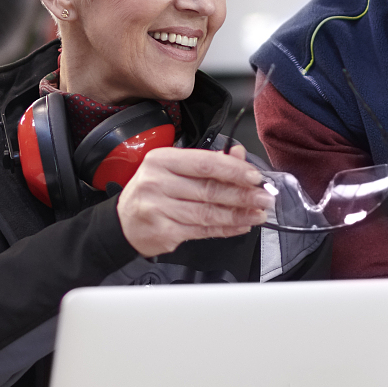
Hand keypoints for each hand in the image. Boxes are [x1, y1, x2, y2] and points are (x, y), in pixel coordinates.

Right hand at [117, 145, 271, 256]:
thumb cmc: (151, 193)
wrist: (123, 223)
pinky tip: (241, 226)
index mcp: (161, 160)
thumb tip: (238, 155)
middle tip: (264, 197)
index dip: (233, 170)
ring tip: (257, 214)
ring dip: (238, 214)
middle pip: (209, 189)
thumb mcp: (173, 169)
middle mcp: (157, 183)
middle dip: (243, 195)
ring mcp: (158, 209)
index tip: (255, 176)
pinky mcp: (163, 232)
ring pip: (208, 212)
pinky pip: (202, 230)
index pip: (204, 163)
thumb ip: (207, 161)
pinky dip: (225, 229)